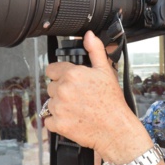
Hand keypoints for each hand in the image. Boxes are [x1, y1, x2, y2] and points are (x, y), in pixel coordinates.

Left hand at [44, 31, 142, 159]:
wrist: (115, 128)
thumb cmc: (112, 102)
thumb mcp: (105, 71)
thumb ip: (95, 50)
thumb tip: (89, 36)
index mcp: (72, 74)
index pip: (51, 70)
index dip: (61, 75)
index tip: (70, 81)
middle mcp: (62, 90)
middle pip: (51, 86)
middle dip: (62, 90)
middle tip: (78, 97)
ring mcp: (58, 108)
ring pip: (50, 103)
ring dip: (60, 106)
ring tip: (77, 108)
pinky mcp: (57, 124)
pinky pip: (49, 121)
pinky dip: (57, 122)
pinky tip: (72, 119)